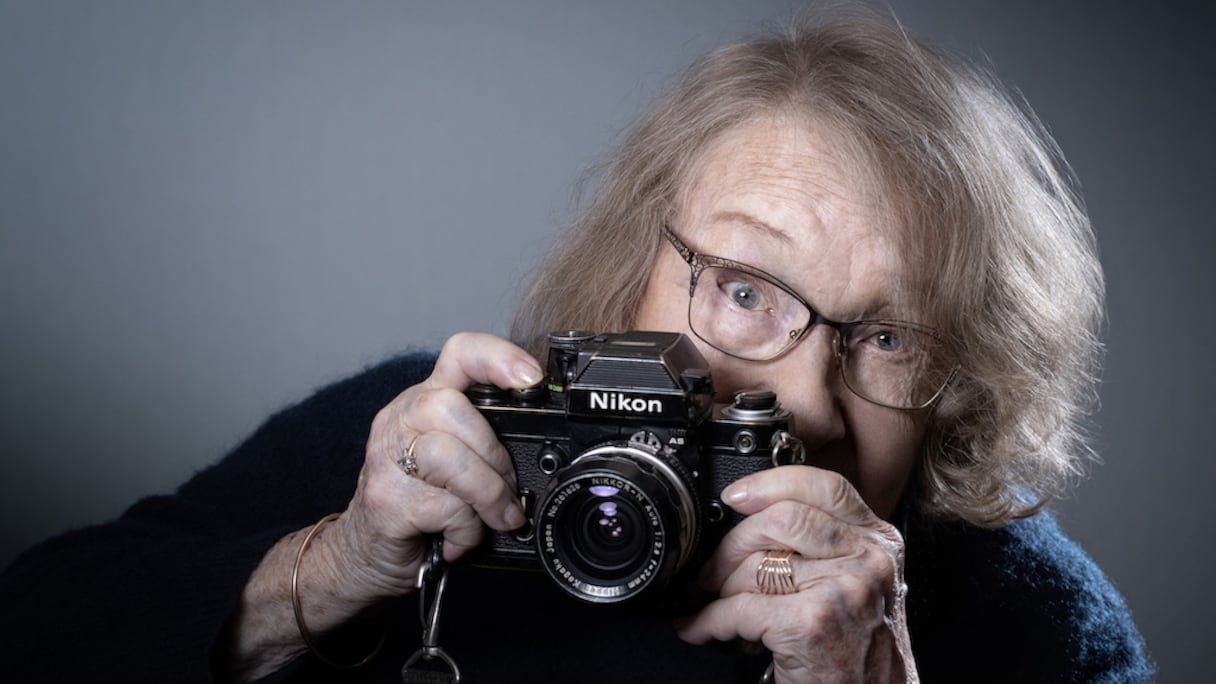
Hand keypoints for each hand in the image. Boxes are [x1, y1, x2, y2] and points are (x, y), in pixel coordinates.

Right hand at [333, 332, 538, 604]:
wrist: (363, 555)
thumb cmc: (418, 504)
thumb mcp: (454, 463)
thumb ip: (485, 446)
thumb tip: (540, 460)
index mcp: (427, 401)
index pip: (460, 354)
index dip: (498, 357)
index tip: (531, 379)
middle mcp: (402, 419)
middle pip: (451, 407)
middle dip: (493, 453)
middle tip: (509, 490)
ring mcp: (387, 458)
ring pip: (448, 455)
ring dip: (486, 493)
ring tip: (495, 519)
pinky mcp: (385, 500)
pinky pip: (444, 507)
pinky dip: (467, 529)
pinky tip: (459, 540)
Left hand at [676, 466, 916, 683]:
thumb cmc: (856, 648)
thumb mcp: (858, 582)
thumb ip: (825, 543)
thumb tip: (754, 513)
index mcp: (878, 542)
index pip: (826, 487)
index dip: (772, 484)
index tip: (735, 496)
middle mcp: (867, 561)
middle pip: (781, 520)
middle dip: (731, 545)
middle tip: (710, 571)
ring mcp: (841, 590)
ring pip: (755, 566)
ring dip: (717, 588)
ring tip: (710, 602)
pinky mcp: (810, 624)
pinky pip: (739, 608)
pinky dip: (709, 620)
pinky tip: (700, 627)